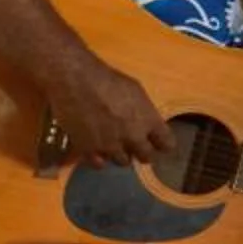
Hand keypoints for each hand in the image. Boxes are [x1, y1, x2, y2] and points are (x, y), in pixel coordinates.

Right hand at [47, 55, 173, 167]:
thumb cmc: (107, 79)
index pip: (167, 144)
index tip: (157, 143)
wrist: (76, 81)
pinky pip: (99, 164)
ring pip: (123, 162)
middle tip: (135, 146)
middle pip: (146, 157)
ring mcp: (111, 146)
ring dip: (120, 154)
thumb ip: (143, 111)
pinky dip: (99, 158)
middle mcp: (133, 138)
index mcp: (149, 121)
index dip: (162, 144)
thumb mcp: (135, 91)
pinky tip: (96, 150)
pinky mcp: (89, 150)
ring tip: (112, 146)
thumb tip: (144, 122)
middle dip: (142, 152)